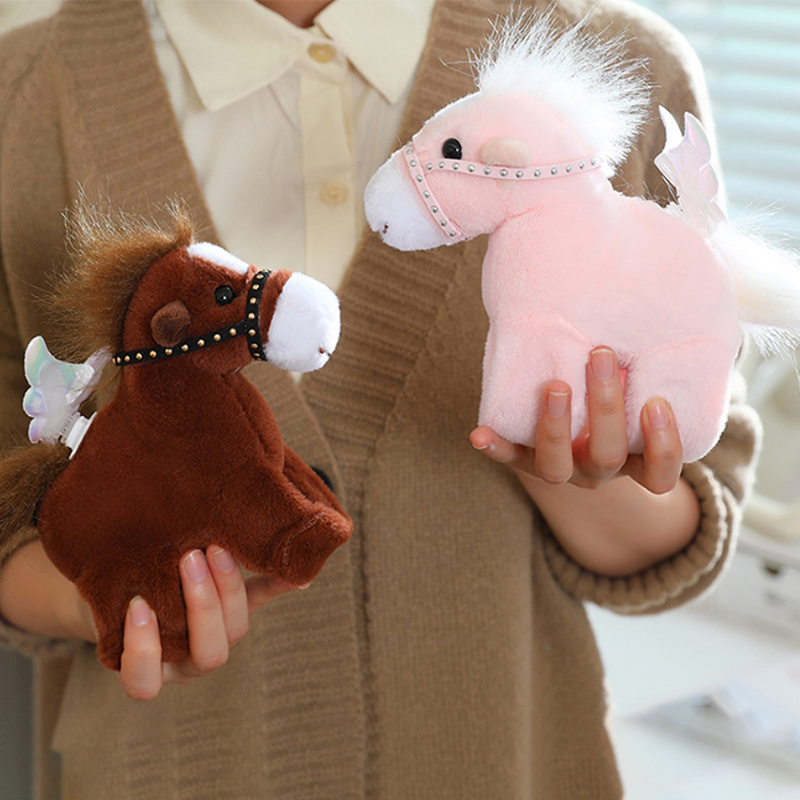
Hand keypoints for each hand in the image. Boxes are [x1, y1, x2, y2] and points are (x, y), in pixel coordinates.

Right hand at [119, 546, 293, 700]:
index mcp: (152, 667)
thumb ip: (120, 599)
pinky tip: (297, 572)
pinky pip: (264, 597)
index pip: (146, 681)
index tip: (139, 606)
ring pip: (236, 629)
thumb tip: (132, 599)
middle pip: (208, 654)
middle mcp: (189, 659)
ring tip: (215, 549)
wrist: (133, 576)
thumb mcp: (110, 597)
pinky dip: (281, 583)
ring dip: (229, 589)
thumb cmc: (115, 593)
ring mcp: (220, 634)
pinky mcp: (242, 606)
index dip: (144, 651)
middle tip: (188, 558)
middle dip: (201, 605)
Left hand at [470, 347, 682, 493]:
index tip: (656, 403)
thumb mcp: (639, 382)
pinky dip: (494, 446)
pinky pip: (508, 458)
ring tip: (554, 386)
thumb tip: (659, 290)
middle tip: (600, 354)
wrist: (571, 421)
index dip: (663, 446)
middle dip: (605, 407)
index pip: (659, 474)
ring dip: (556, 427)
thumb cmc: (617, 389)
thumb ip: (647, 360)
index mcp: (634, 460)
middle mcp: (598, 470)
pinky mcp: (523, 459)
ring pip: (557, 467)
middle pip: (607, 456)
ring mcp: (560, 468)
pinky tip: (479, 433)